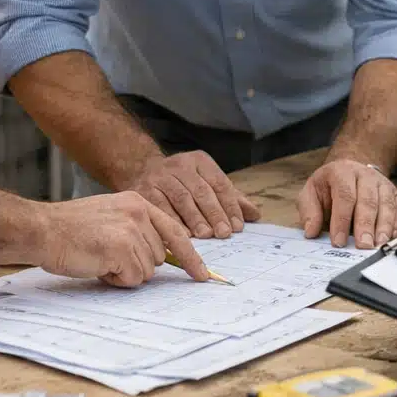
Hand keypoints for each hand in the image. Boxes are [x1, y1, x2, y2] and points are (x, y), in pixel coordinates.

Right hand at [44, 191, 209, 286]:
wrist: (42, 229)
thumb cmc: (70, 229)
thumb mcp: (110, 217)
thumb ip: (136, 230)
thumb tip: (158, 257)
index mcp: (138, 201)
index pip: (175, 231)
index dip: (191, 257)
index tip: (203, 274)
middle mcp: (139, 212)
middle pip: (159, 257)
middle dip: (136, 264)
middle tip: (107, 256)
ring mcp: (131, 229)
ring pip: (146, 270)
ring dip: (124, 272)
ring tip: (99, 258)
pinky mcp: (122, 248)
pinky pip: (132, 279)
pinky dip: (115, 279)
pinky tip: (97, 265)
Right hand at [125, 151, 260, 238]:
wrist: (140, 170)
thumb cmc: (182, 182)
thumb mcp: (206, 182)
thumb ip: (229, 198)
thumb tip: (255, 214)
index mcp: (199, 160)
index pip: (219, 182)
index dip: (230, 205)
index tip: (237, 226)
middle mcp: (179, 164)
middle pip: (201, 190)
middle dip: (214, 213)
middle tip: (224, 233)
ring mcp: (160, 176)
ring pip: (181, 198)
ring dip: (195, 218)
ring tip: (206, 235)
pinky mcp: (144, 189)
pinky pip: (161, 207)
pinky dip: (173, 221)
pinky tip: (183, 234)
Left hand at [297, 159, 396, 249]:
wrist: (350, 169)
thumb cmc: (330, 185)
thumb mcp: (312, 192)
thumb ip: (309, 211)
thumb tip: (311, 231)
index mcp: (342, 172)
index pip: (344, 196)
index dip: (342, 220)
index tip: (339, 241)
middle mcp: (365, 175)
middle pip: (368, 201)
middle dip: (365, 226)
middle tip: (363, 246)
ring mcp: (382, 183)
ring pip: (386, 205)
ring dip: (384, 227)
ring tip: (379, 244)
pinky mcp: (394, 193)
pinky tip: (393, 236)